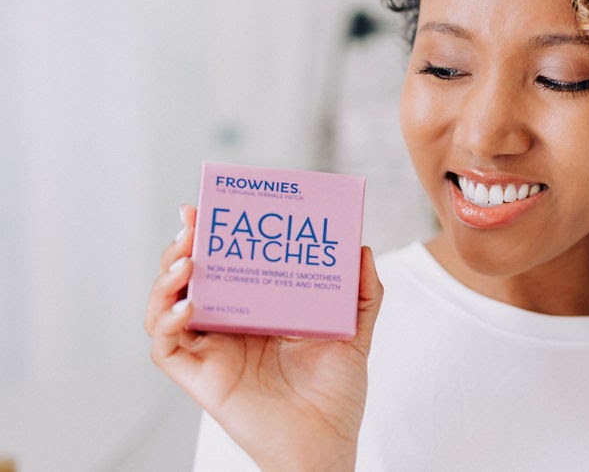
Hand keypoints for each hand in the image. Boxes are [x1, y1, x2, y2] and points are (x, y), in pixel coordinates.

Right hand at [144, 205, 382, 470]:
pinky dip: (167, 323)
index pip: (226, 263)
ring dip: (166, 280)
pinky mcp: (200, 377)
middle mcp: (229, 325)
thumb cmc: (336, 392)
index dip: (210, 234)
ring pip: (166, 307)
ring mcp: (211, 350)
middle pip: (189, 278)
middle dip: (181, 247)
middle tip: (191, 224)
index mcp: (259, 308)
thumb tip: (361, 248)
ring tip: (187, 260)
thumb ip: (363, 292)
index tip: (206, 206)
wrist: (327, 441)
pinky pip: (167, 347)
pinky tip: (189, 307)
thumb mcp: (356, 331)